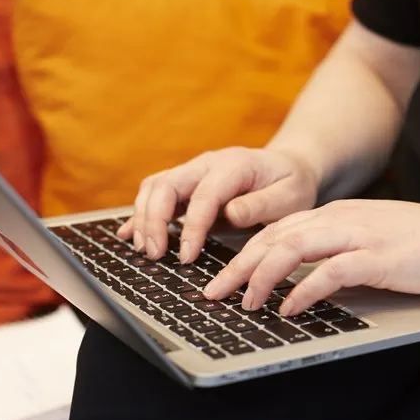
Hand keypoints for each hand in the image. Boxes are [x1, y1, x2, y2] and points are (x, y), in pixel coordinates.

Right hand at [117, 147, 320, 261]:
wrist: (288, 168)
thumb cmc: (291, 185)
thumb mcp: (291, 196)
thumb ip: (262, 205)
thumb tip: (231, 214)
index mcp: (234, 165)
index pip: (204, 195)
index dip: (191, 227)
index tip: (187, 256)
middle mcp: (207, 164)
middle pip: (166, 185)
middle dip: (154, 221)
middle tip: (154, 255)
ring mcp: (192, 171)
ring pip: (154, 187)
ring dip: (143, 218)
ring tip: (145, 251)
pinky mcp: (184, 184)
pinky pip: (154, 193)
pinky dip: (139, 214)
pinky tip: (128, 235)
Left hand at [202, 199, 419, 314]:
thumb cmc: (416, 244)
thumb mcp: (364, 239)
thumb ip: (331, 252)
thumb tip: (295, 280)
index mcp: (331, 215)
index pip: (274, 231)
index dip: (241, 254)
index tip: (220, 279)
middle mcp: (337, 220)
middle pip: (272, 238)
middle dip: (237, 267)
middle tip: (214, 294)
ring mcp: (356, 235)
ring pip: (292, 249)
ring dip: (262, 278)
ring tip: (246, 303)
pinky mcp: (376, 257)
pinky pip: (329, 271)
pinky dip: (303, 290)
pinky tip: (289, 308)